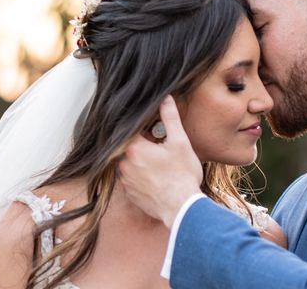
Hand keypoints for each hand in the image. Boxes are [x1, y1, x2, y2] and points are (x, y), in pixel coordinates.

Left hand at [118, 95, 202, 226]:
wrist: (181, 208)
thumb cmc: (182, 174)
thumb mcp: (180, 142)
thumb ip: (170, 118)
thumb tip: (165, 99)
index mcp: (134, 148)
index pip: (132, 129)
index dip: (145, 128)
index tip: (154, 130)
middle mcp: (124, 164)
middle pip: (130, 146)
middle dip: (144, 144)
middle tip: (160, 147)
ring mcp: (125, 181)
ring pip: (130, 163)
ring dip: (141, 160)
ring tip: (160, 164)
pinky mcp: (129, 194)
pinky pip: (131, 178)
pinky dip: (141, 176)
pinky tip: (156, 178)